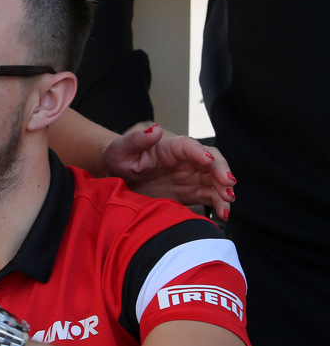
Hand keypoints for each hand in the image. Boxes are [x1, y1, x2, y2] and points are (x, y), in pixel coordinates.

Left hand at [101, 123, 234, 219]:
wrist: (118, 175)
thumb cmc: (121, 156)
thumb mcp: (123, 148)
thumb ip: (138, 139)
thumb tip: (154, 130)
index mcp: (172, 146)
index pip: (191, 146)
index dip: (201, 153)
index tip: (208, 161)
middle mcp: (187, 160)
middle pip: (212, 162)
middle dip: (222, 172)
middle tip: (228, 184)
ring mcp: (192, 176)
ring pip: (216, 181)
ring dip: (224, 191)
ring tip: (227, 203)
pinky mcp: (192, 192)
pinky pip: (210, 197)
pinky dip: (219, 205)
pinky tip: (223, 215)